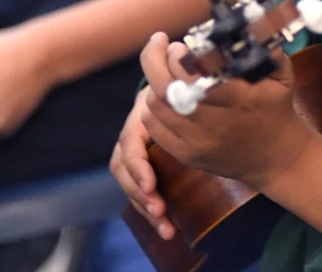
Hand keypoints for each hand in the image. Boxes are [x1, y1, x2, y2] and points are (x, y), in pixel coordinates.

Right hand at [110, 85, 176, 239]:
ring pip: (130, 186)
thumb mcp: (176, 91)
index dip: (138, 167)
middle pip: (126, 172)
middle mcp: (131, 141)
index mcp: (138, 120)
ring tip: (167, 229)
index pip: (130, 145)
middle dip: (141, 196)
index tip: (150, 185)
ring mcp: (134, 157)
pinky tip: (166, 227)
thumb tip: (195, 98)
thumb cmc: (176, 92)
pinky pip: (140, 193)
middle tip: (161, 212)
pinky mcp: (143, 170)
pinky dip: (150, 211)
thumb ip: (183, 96)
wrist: (171, 93)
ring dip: (145, 210)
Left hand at [140, 34, 312, 194]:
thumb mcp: (282, 76)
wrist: (277, 159)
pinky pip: (154, 128)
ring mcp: (197, 143)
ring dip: (154, 82)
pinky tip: (163, 94)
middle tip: (163, 45)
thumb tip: (251, 19)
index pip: (194, 78)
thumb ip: (267, 47)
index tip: (180, 44)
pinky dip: (152, 106)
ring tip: (165, 68)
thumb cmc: (278, 110)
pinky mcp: (187, 155)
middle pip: (166, 91)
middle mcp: (214, 124)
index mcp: (237, 100)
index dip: (178, 58)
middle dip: (156, 61)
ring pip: (156, 108)